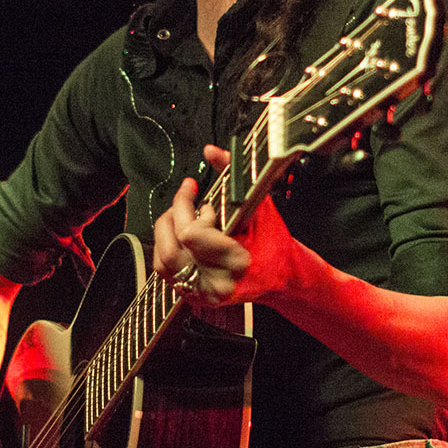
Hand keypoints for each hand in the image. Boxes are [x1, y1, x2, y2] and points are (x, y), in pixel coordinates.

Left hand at [153, 144, 297, 305]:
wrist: (284, 278)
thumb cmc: (275, 242)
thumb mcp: (260, 204)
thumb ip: (233, 174)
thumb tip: (211, 151)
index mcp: (238, 262)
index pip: (191, 235)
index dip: (190, 209)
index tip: (203, 199)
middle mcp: (218, 283)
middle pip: (172, 249)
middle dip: (174, 216)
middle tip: (187, 200)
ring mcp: (204, 293)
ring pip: (163, 262)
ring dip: (167, 233)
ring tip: (182, 217)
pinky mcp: (195, 297)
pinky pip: (166, 271)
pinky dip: (168, 247)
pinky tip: (182, 237)